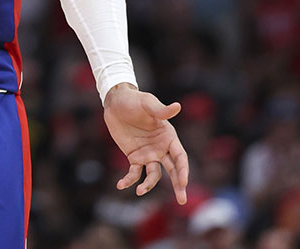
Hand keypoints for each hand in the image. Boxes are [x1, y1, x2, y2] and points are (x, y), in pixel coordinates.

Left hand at [103, 84, 189, 203]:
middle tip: (182, 200)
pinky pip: (134, 173)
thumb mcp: (148, 104)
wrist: (116, 102)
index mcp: (169, 137)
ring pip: (153, 175)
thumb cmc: (135, 100)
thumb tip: (177, 106)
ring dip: (148, 185)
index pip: (180, 157)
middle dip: (179, 185)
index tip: (183, 182)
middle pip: (173, 170)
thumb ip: (161, 110)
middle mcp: (161, 148)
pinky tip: (121, 185)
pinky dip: (128, 180)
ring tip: (140, 191)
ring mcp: (148, 154)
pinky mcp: (134, 157)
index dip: (183, 170)